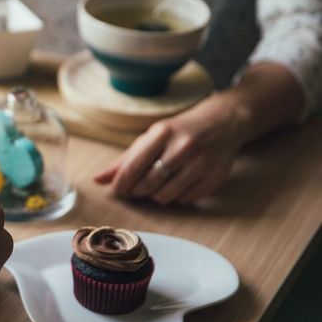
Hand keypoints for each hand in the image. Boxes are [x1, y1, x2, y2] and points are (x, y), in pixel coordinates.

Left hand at [94, 95, 246, 204]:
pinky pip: (185, 199)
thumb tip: (98, 180)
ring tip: (156, 185)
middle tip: (137, 188)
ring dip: (155, 195)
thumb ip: (124, 160)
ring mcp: (202, 163)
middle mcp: (183, 146)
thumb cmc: (179, 131)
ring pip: (166, 195)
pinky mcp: (215, 177)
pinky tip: (177, 185)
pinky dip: (176, 197)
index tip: (117, 190)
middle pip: (148, 184)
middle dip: (137, 191)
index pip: (133, 166)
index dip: (121, 183)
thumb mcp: (151, 137)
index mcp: (163, 133)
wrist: (223, 122)